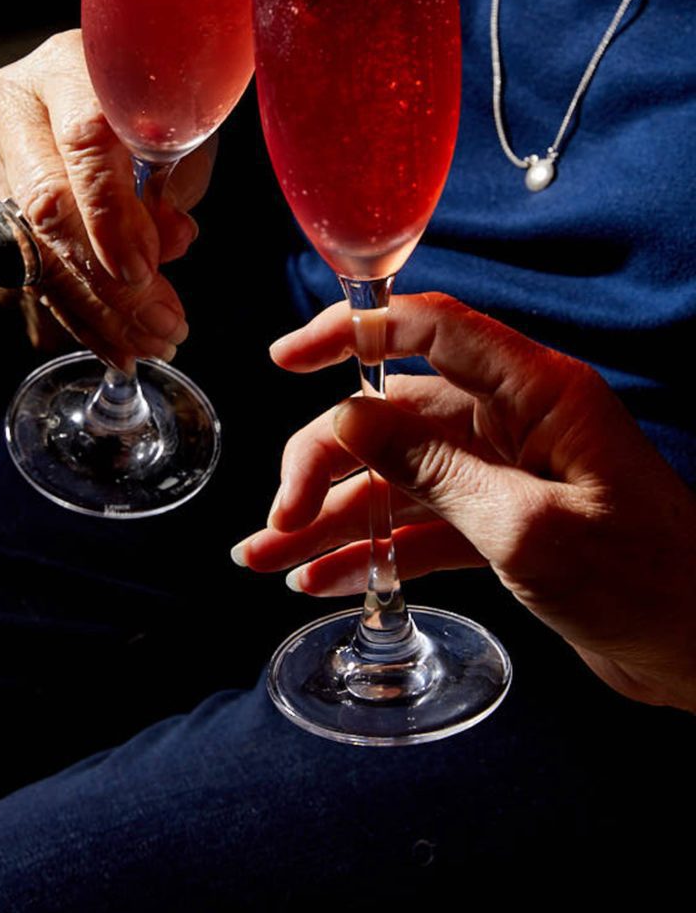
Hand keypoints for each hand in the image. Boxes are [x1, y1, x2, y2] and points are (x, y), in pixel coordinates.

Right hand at [0, 31, 214, 370]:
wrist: (87, 94)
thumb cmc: (147, 106)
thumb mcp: (176, 129)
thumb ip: (173, 179)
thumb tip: (168, 244)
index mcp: (68, 66)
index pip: (84, 140)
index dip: (112, 212)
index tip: (145, 270)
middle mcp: (11, 104)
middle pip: (48, 206)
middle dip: (107, 283)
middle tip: (161, 330)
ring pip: (30, 251)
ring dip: (93, 311)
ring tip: (143, 346)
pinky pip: (20, 271)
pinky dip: (71, 313)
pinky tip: (110, 339)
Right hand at [234, 292, 695, 711]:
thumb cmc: (645, 582)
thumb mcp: (526, 527)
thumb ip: (434, 470)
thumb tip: (348, 418)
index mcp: (537, 393)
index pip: (432, 329)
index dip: (354, 332)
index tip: (288, 357)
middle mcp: (516, 423)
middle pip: (395, 417)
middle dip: (327, 461)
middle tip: (279, 516)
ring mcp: (507, 475)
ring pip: (398, 478)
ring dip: (335, 516)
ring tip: (267, 556)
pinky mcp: (504, 526)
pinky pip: (421, 525)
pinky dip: (373, 551)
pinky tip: (322, 580)